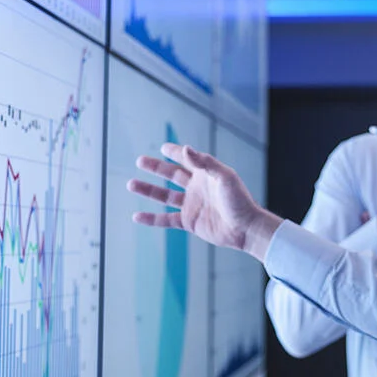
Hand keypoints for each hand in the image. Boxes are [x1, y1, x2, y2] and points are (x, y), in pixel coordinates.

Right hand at [129, 143, 280, 258]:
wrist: (246, 229)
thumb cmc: (239, 200)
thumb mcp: (224, 177)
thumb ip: (205, 162)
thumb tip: (185, 148)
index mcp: (206, 174)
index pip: (187, 159)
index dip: (176, 152)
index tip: (163, 147)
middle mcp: (197, 188)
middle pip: (172, 175)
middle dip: (156, 168)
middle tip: (139, 161)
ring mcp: (192, 205)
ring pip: (165, 196)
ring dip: (148, 190)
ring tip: (130, 184)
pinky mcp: (189, 222)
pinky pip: (166, 219)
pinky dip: (152, 218)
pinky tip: (136, 216)